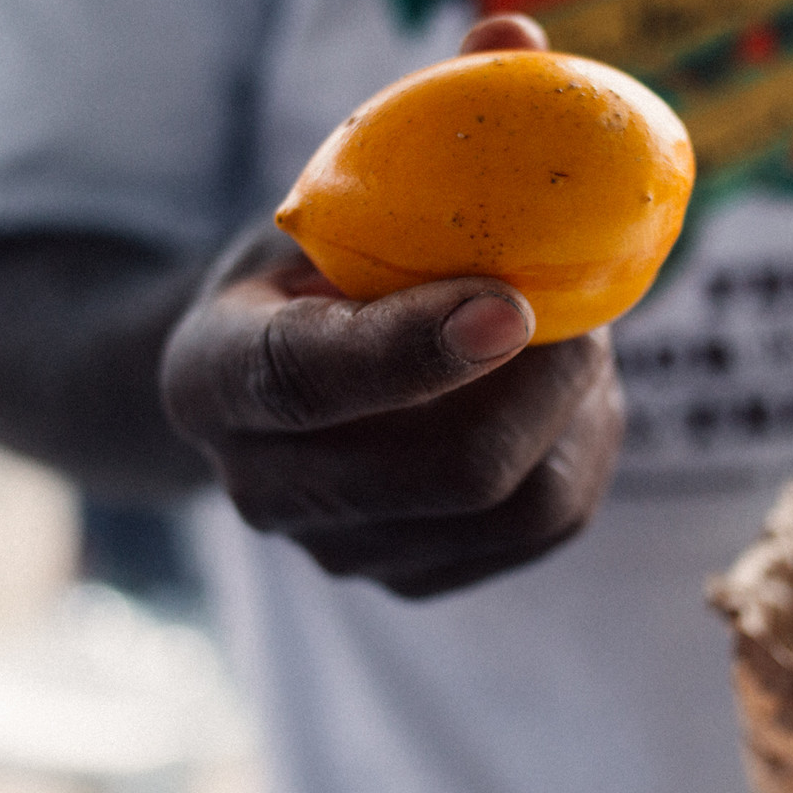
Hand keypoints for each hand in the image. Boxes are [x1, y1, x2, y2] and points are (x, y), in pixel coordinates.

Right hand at [161, 227, 623, 597]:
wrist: (273, 370)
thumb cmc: (311, 269)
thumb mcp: (321, 221)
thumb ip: (391, 225)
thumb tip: (532, 213)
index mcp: (208, 378)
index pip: (304, 378)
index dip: (415, 347)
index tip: (511, 303)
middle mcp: (260, 486)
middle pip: (447, 473)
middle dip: (546, 383)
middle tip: (584, 310)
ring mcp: (338, 550)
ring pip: (516, 509)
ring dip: (577, 414)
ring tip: (576, 343)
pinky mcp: (412, 580)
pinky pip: (547, 527)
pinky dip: (582, 449)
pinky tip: (567, 397)